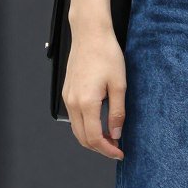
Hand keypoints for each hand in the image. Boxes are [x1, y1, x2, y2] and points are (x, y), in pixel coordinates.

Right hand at [63, 17, 125, 160]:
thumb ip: (117, 113)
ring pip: (77, 129)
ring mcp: (67, 97)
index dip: (108, 150)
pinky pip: (75, 117)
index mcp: (86, 103)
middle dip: (99, 147)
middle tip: (117, 148)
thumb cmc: (106, 55)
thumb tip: (115, 134)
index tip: (120, 153)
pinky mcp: (67, 92)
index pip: (94, 138)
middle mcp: (73, 102)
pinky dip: (86, 126)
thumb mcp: (119, 85)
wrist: (90, 34)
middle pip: (82, 138)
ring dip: (92, 138)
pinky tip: (99, 123)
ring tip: (110, 137)